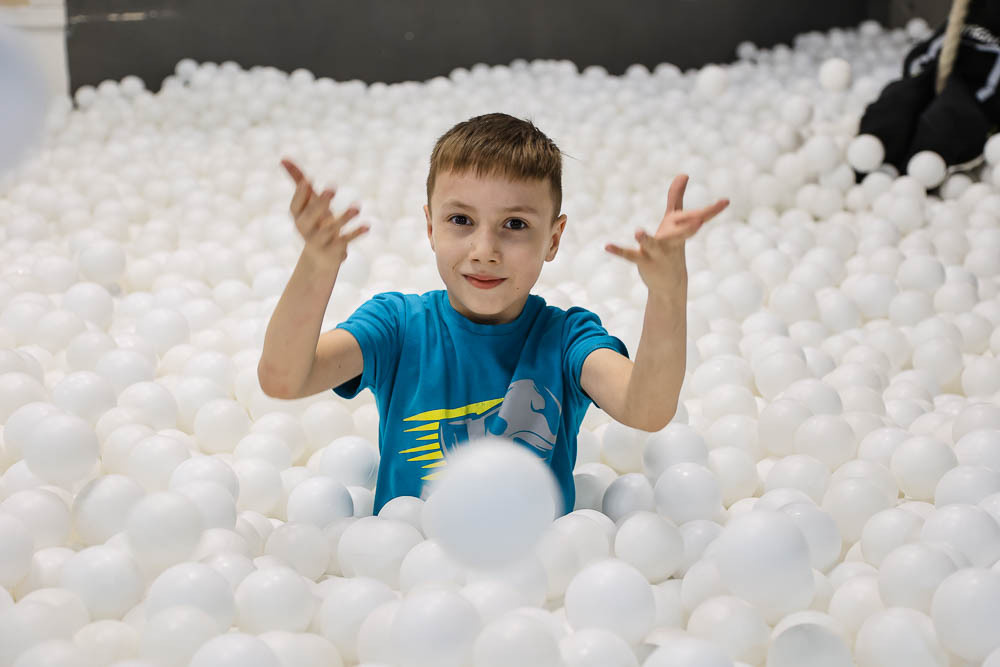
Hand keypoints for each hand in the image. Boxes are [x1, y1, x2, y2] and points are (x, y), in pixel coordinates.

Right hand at [282, 158, 368, 269]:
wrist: (320, 256)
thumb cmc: (313, 220)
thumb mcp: (307, 201)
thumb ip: (297, 180)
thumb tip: (283, 158)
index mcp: (298, 216)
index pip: (295, 205)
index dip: (300, 194)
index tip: (307, 181)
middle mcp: (306, 229)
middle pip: (311, 216)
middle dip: (320, 203)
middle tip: (332, 187)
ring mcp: (319, 241)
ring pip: (330, 229)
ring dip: (344, 218)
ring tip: (357, 207)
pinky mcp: (334, 250)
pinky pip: (345, 240)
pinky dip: (356, 233)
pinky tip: (368, 225)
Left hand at [605, 174, 727, 293]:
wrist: (669, 283)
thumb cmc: (671, 246)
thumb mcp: (674, 221)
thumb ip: (677, 197)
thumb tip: (683, 173)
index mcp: (681, 230)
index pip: (698, 218)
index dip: (712, 210)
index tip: (726, 201)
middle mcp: (672, 241)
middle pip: (682, 234)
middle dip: (689, 228)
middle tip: (700, 220)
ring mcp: (657, 252)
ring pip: (652, 244)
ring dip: (646, 239)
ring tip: (638, 231)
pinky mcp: (643, 261)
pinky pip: (630, 255)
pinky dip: (619, 251)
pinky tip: (607, 246)